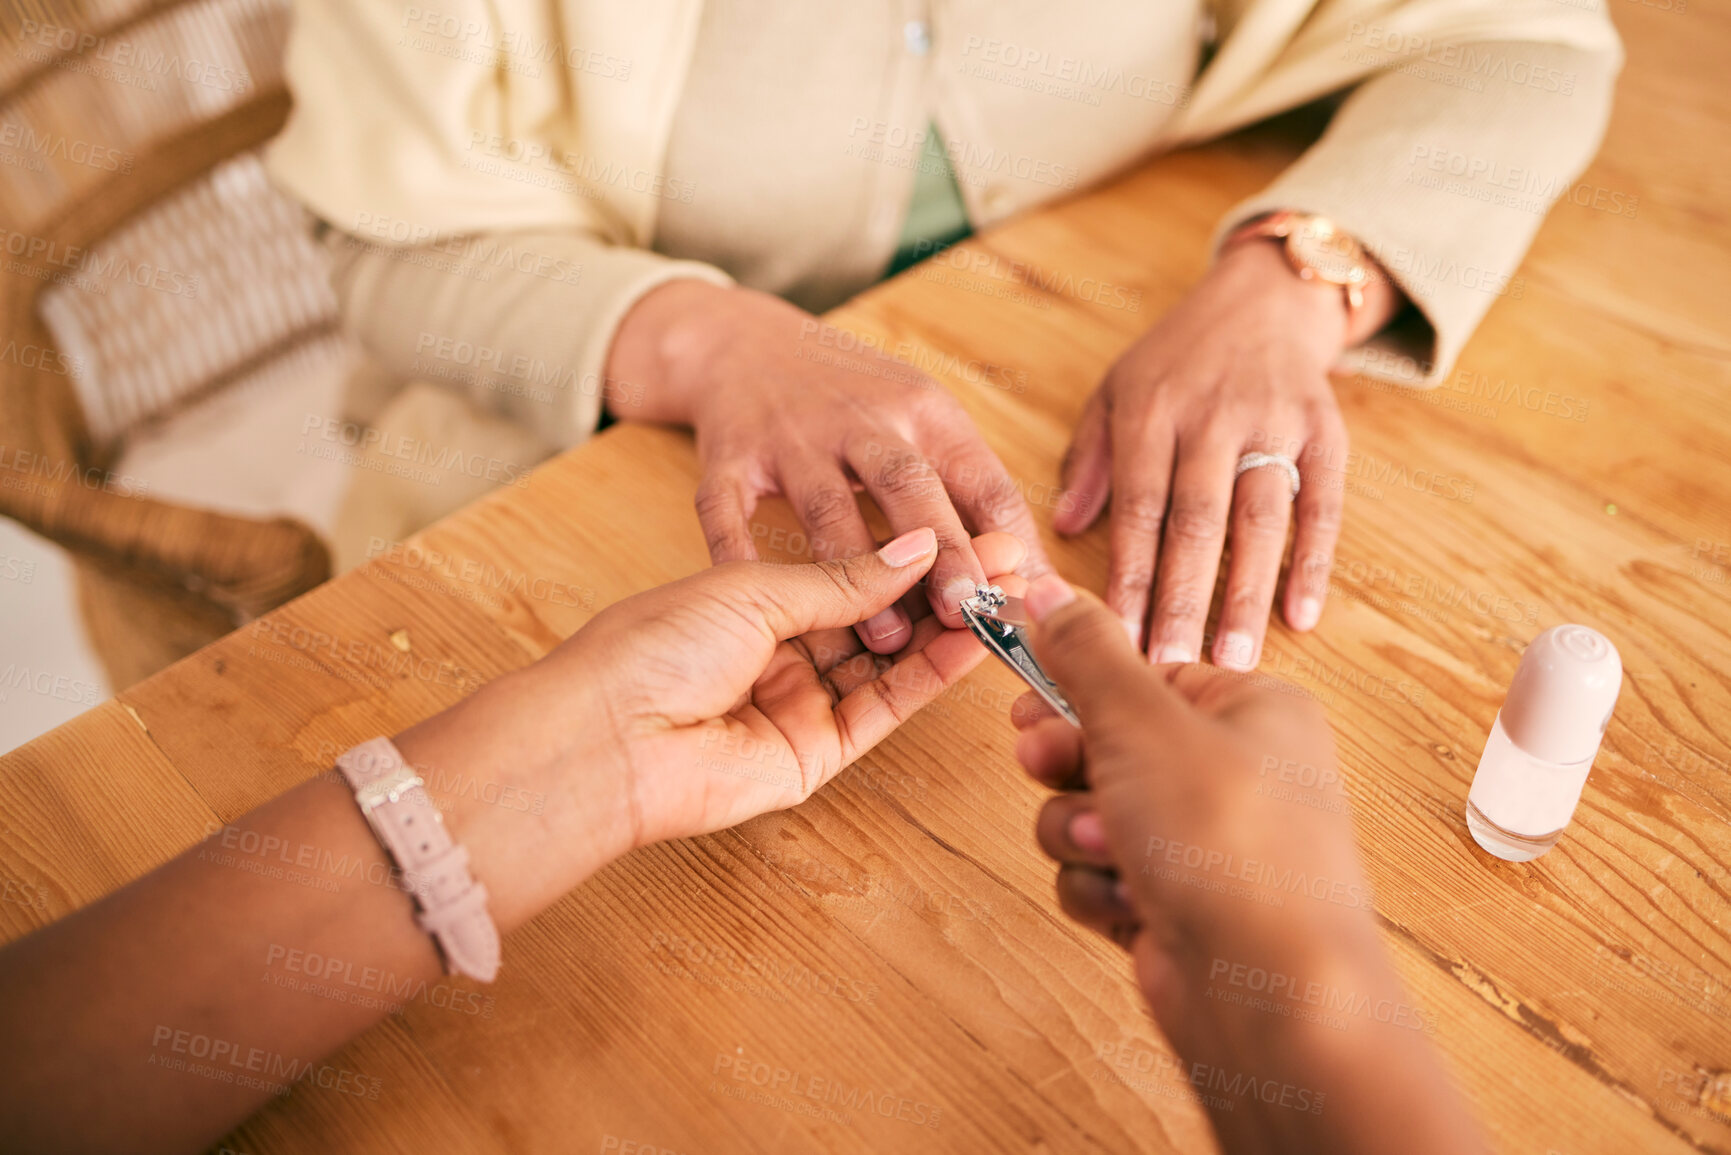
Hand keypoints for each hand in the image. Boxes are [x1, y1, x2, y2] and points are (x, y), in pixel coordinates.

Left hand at [398, 529, 1025, 930]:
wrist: (608, 734)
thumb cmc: (654, 646)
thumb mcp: (755, 589)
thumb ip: (845, 578)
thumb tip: (917, 549)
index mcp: (757, 601)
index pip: (853, 572)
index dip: (909, 551)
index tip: (963, 527)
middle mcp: (784, 652)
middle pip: (881, 618)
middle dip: (941, 587)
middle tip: (1004, 560)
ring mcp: (803, 703)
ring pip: (892, 663)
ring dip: (946, 628)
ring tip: (1002, 592)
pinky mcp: (818, 753)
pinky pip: (884, 707)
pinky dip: (928, 674)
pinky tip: (970, 640)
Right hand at [605, 280, 1051, 653]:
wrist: (744, 343)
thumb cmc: (852, 397)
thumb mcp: (922, 419)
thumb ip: (974, 493)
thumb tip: (1038, 578)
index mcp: (924, 410)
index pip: (980, 476)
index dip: (1008, 539)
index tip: (1029, 597)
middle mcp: (860, 418)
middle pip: (909, 485)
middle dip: (942, 550)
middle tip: (966, 611)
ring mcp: (792, 436)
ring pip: (827, 507)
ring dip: (855, 571)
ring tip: (885, 636)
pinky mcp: (731, 454)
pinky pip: (729, 508)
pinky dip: (739, 552)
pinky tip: (765, 598)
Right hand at [1010, 576, 1486, 1154]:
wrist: (1271, 994)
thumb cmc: (1232, 848)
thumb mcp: (1144, 722)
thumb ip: (1088, 654)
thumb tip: (1049, 593)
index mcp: (1250, 709)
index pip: (1143, 673)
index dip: (1076, 688)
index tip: (1027, 702)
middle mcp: (1235, 772)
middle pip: (1107, 742)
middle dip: (1072, 768)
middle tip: (1050, 768)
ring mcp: (1206, 844)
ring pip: (1091, 812)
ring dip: (1079, 832)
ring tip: (1110, 852)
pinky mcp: (1178, 905)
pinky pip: (1101, 875)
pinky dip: (1099, 889)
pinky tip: (1129, 906)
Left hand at [1055, 238, 1393, 669]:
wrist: (1264, 298)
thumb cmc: (1177, 358)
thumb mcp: (1116, 389)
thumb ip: (1089, 458)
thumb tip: (1064, 528)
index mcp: (1151, 410)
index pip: (1137, 507)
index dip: (1129, 577)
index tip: (1116, 641)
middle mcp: (1212, 417)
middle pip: (1197, 522)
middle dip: (1182, 600)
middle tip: (1170, 667)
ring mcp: (1274, 424)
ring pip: (1260, 520)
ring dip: (1246, 594)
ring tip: (1233, 659)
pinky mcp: (1325, 432)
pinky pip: (1322, 505)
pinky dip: (1315, 563)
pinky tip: (1301, 616)